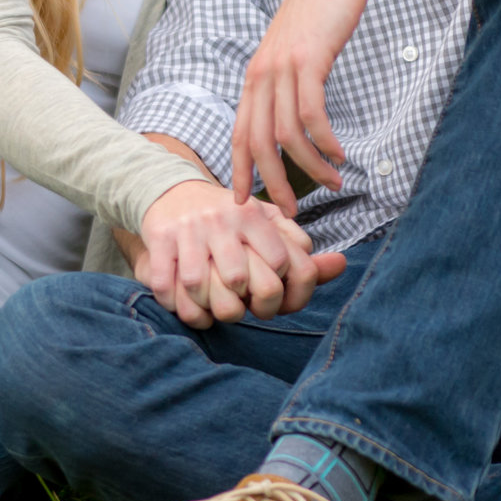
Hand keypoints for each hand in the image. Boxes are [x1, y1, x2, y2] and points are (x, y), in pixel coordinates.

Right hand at [135, 179, 343, 328]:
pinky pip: (167, 287)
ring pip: (201, 288)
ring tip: (216, 309)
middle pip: (241, 281)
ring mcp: (188, 231)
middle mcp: (221, 220)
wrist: (170, 191)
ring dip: (209, 309)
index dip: (284, 292)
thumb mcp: (266, 224)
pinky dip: (178, 305)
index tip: (278, 300)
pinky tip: (188, 306)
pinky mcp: (159, 241)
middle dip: (246, 305)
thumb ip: (301, 249)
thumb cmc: (228, 219)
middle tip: (248, 308)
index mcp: (253, 215)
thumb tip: (341, 265)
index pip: (282, 263)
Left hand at [230, 0, 375, 217]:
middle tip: (290, 211)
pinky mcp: (308, 61)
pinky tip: (339, 154)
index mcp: (255, 76)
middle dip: (271, 182)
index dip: (240, 169)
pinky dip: (324, 141)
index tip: (245, 200)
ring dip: (309, 165)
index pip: (239, 132)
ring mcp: (282, 68)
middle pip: (257, 142)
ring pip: (285, 134)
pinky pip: (311, 114)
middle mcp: (261, 74)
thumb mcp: (296, 50)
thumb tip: (296, 115)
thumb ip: (290, 81)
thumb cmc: (320, 12)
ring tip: (332, 183)